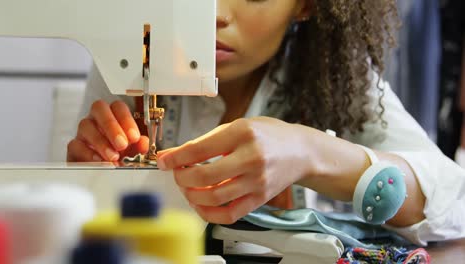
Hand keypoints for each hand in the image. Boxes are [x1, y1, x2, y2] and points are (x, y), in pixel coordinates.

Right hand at [67, 100, 148, 161]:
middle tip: (122, 144)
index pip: (118, 107)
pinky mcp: (74, 147)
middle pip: (99, 109)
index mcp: (114, 116)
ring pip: (86, 125)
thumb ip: (140, 145)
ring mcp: (83, 131)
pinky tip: (100, 161)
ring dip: (101, 142)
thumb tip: (144, 143)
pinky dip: (88, 154)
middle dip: (111, 126)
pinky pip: (76, 145)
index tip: (134, 137)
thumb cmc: (120, 156)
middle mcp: (97, 119)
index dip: (126, 120)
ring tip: (113, 157)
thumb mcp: (133, 150)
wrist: (103, 172)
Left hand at [156, 117, 311, 223]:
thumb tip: (176, 154)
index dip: (175, 157)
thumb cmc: (269, 135)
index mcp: (242, 134)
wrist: (300, 150)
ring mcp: (256, 181)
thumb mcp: (238, 126)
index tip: (164, 161)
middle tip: (177, 173)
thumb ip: (207, 140)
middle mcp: (251, 158)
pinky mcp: (260, 198)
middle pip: (204, 176)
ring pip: (214, 198)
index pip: (199, 149)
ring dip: (192, 195)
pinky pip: (229, 214)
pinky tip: (202, 204)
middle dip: (181, 177)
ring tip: (188, 187)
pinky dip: (209, 214)